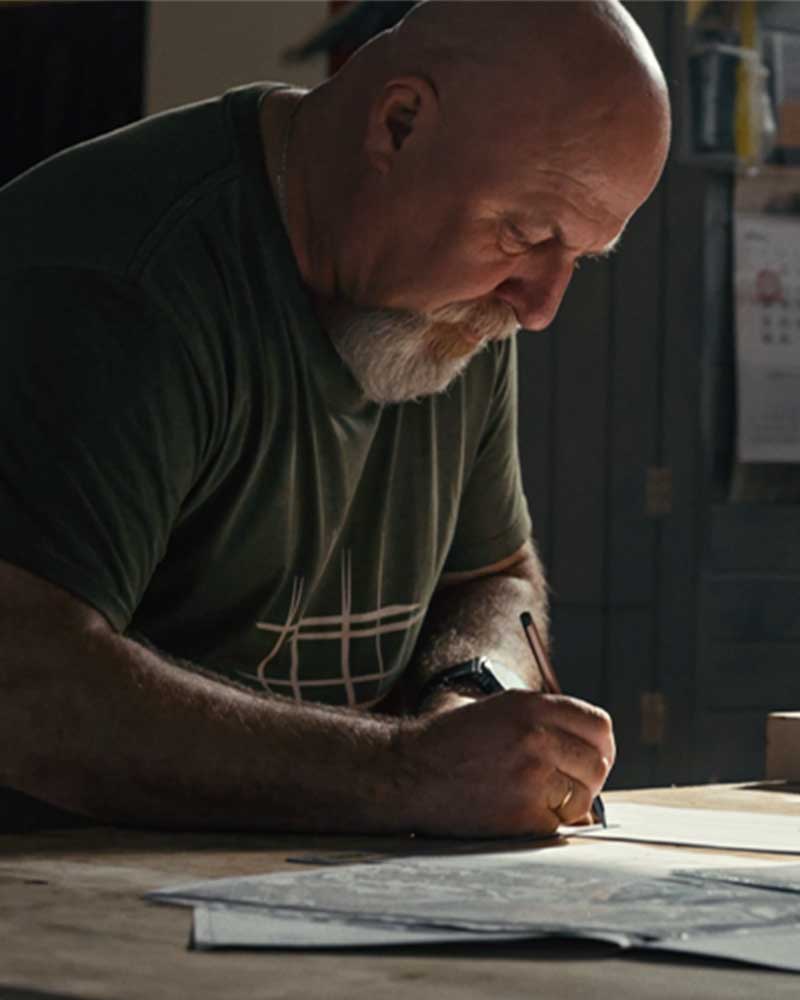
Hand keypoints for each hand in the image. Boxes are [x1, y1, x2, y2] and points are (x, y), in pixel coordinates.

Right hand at [395, 690, 614, 837]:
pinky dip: (546, 824)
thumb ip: (543, 721)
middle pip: (597, 763)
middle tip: (570, 787)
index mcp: (531, 706)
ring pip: (583, 797)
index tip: (592, 757)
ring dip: (569, 803)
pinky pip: (559, 824)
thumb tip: (589, 748)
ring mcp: (531, 776)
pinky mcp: (522, 814)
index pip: (598, 725)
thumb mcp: (498, 710)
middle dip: (588, 778)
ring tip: (539, 800)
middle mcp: (536, 736)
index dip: (600, 745)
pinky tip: (519, 814)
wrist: (407, 771)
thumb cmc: (450, 742)